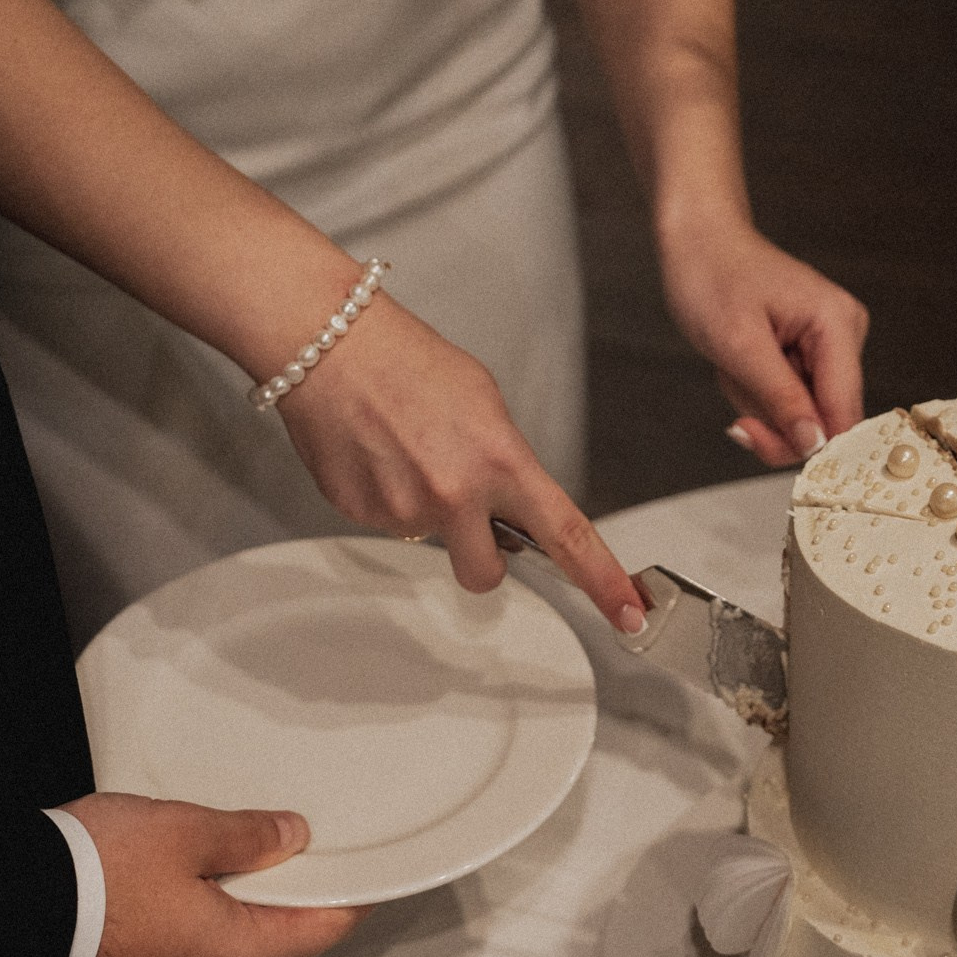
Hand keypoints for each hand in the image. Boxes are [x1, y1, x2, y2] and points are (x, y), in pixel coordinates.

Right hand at [61, 793, 366, 956]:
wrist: (5, 912)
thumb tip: (290, 836)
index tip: (365, 873)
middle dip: (283, 893)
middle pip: (272, 938)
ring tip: (224, 853)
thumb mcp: (185, 831)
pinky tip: (174, 880)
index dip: (349, 895)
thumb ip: (247, 835)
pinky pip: (178, 950)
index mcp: (237, 954)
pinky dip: (189, 917)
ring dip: (231, 904)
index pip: (322, 930)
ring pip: (222, 945)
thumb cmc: (97, 875)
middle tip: (291, 846)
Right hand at [279, 296, 648, 633]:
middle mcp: (455, 495)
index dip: (602, 580)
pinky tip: (377, 455)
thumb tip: (512, 503)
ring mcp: (405, 510)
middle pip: (485, 575)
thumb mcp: (484, 402)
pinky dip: (386, 497)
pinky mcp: (361, 515)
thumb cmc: (405, 360)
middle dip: (482, 557)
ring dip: (426, 511)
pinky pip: (389, 524)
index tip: (628, 611)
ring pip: (431, 541)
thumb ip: (506, 463)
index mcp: (500, 461)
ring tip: (405, 452)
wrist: (328, 345)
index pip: (567, 535)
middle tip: (465, 512)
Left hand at [660, 214, 868, 467]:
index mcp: (838, 326)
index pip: (844, 413)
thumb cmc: (712, 276)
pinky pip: (788, 398)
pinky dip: (755, 391)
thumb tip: (814, 444)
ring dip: (757, 401)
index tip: (756, 437)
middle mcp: (844, 335)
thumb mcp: (739, 345)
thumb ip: (781, 398)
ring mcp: (829, 344)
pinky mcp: (810, 352)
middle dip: (771, 416)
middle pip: (823, 419)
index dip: (807, 441)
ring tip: (734, 363)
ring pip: (800, 413)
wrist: (698, 241)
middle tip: (734, 386)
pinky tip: (741, 363)